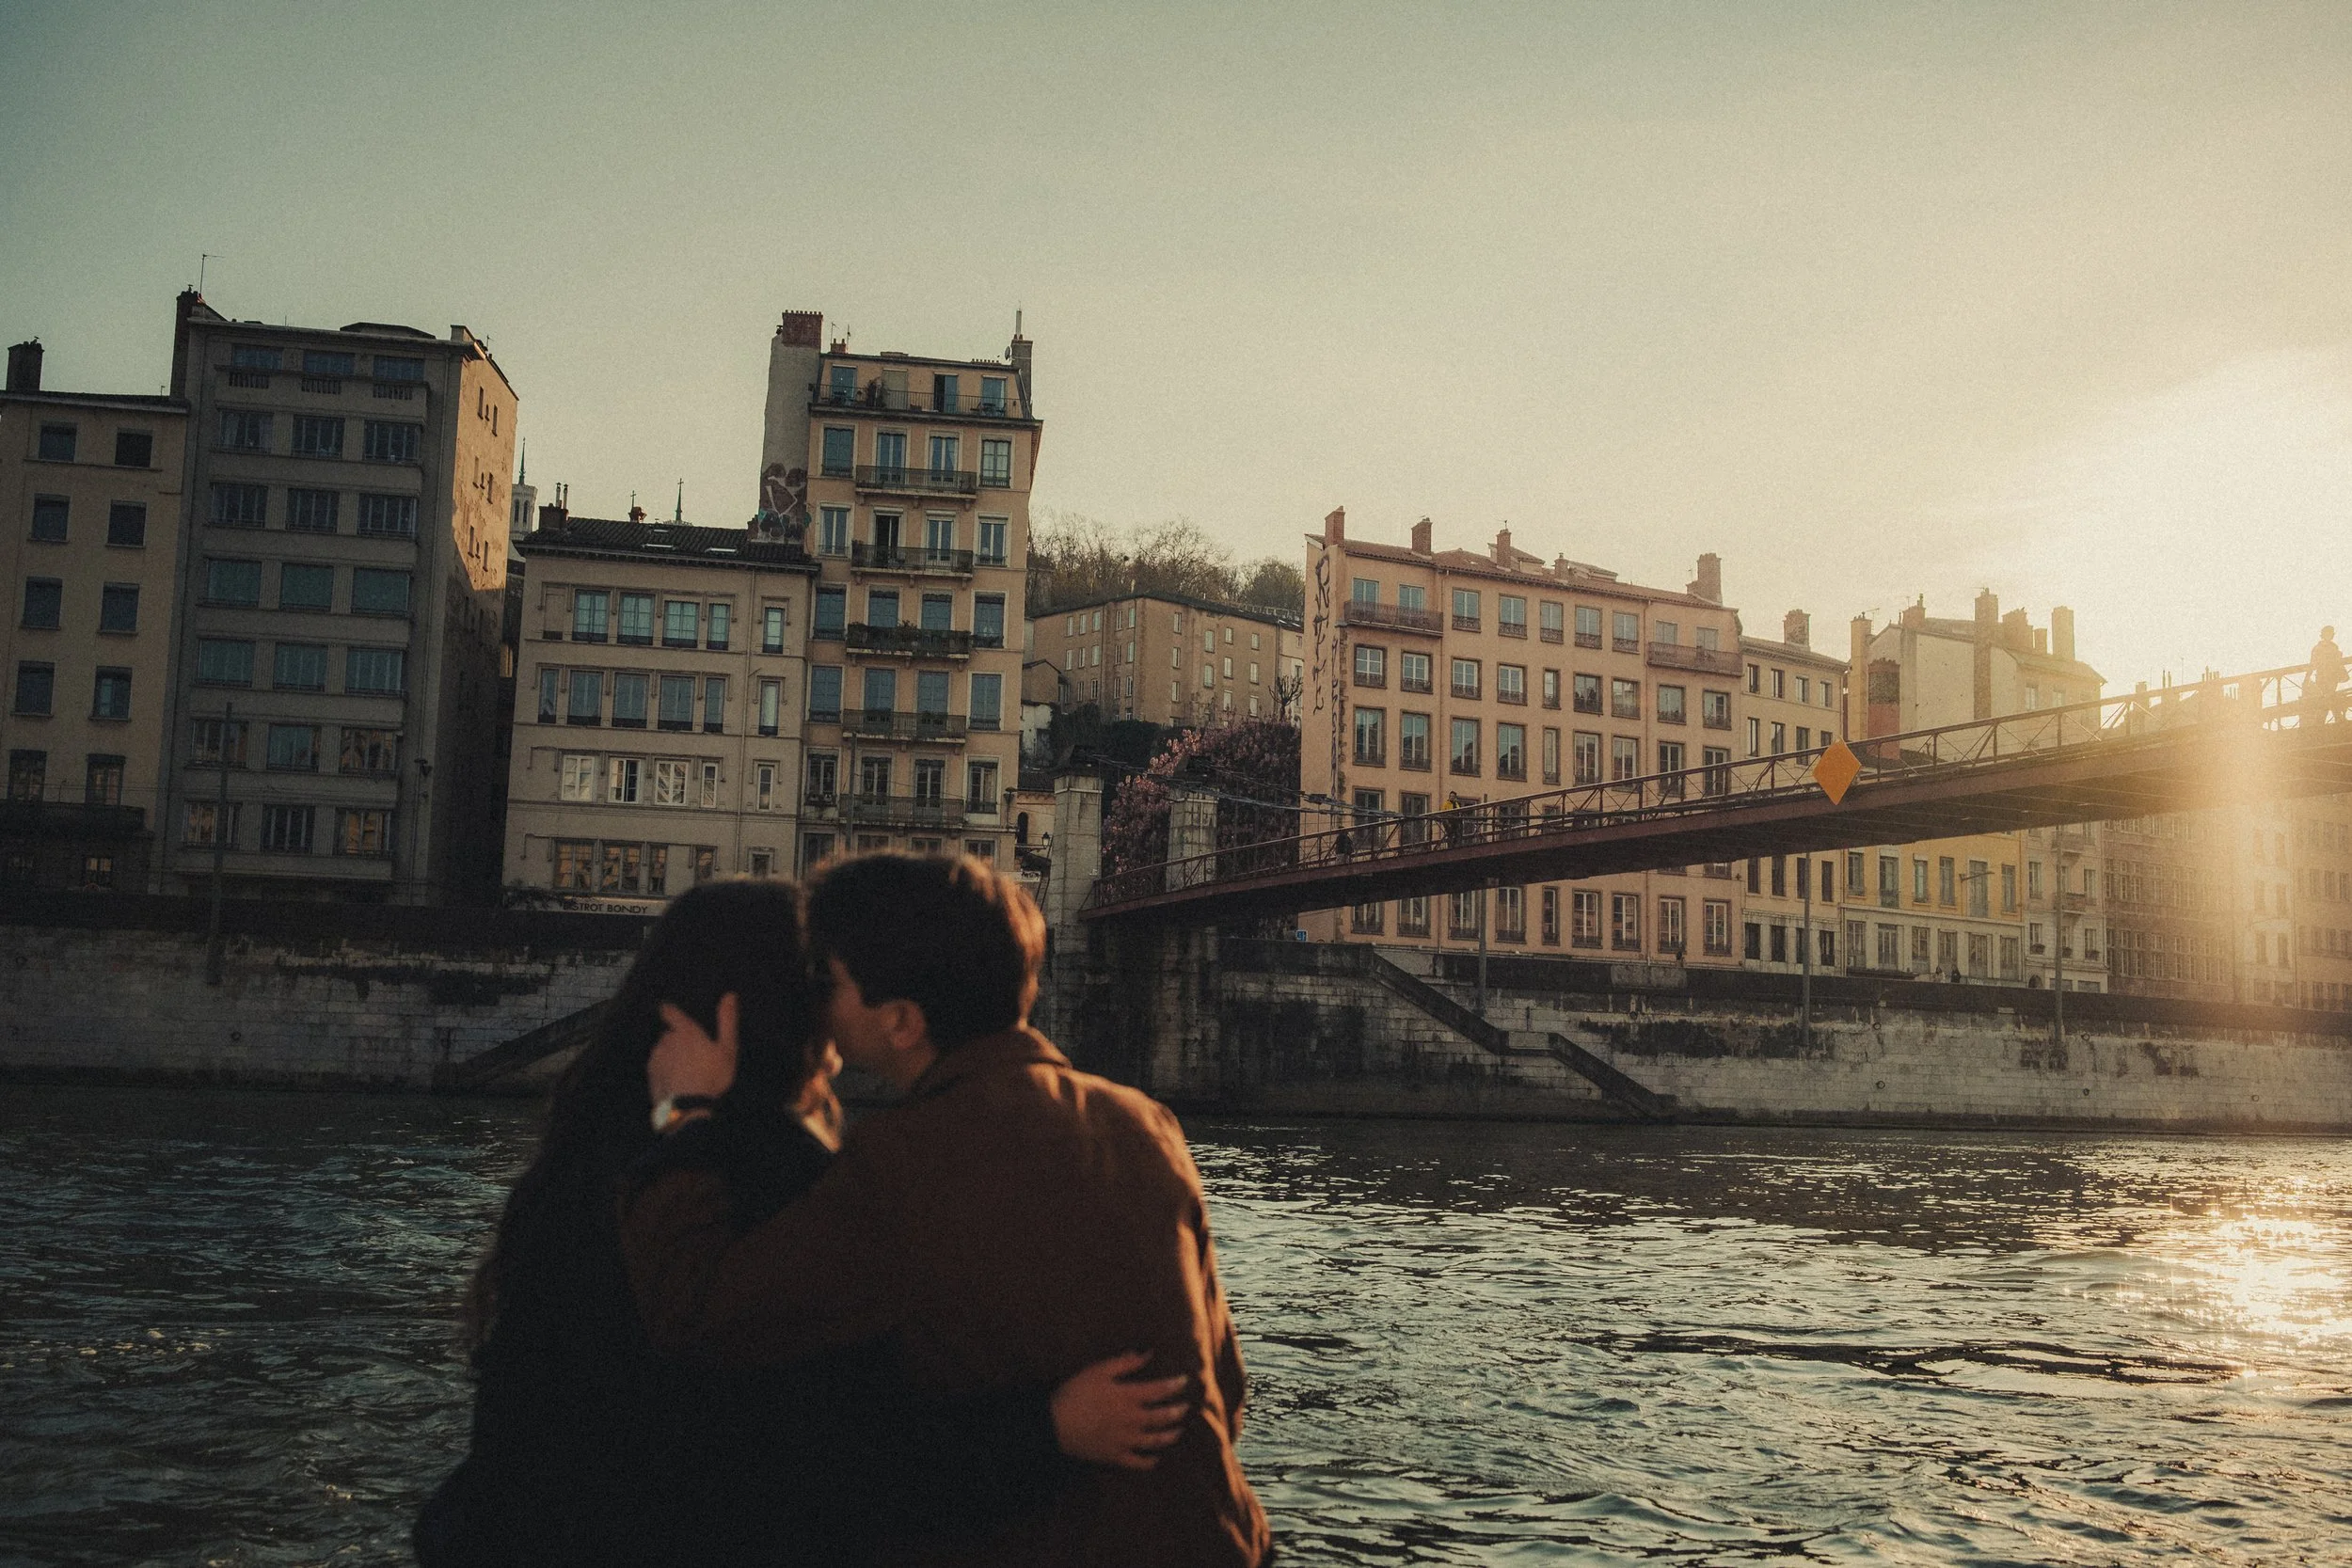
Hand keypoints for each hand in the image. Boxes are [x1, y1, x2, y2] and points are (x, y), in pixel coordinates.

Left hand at [650, 994, 739, 1105]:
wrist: (688, 1107)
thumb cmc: (711, 1075)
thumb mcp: (727, 1049)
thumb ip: (727, 1021)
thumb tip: (729, 995)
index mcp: (685, 1031)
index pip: (670, 1012)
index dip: (669, 1010)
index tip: (668, 1010)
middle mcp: (666, 1041)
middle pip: (667, 1034)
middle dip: (675, 1038)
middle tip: (691, 1051)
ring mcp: (656, 1059)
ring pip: (661, 1050)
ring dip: (669, 1055)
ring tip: (684, 1069)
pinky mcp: (651, 1076)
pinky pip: (657, 1067)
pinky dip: (664, 1070)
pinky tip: (676, 1080)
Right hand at [1050, 1352, 1190, 1469]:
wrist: (1054, 1425)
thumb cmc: (1075, 1393)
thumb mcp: (1098, 1371)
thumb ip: (1125, 1363)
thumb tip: (1148, 1353)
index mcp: (1128, 1397)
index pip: (1159, 1390)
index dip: (1174, 1385)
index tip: (1184, 1381)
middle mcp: (1132, 1420)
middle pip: (1161, 1417)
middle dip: (1176, 1412)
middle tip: (1185, 1408)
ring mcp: (1124, 1441)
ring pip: (1154, 1441)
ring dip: (1169, 1436)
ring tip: (1178, 1432)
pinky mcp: (1114, 1457)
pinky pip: (1137, 1462)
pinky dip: (1149, 1461)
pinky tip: (1156, 1459)